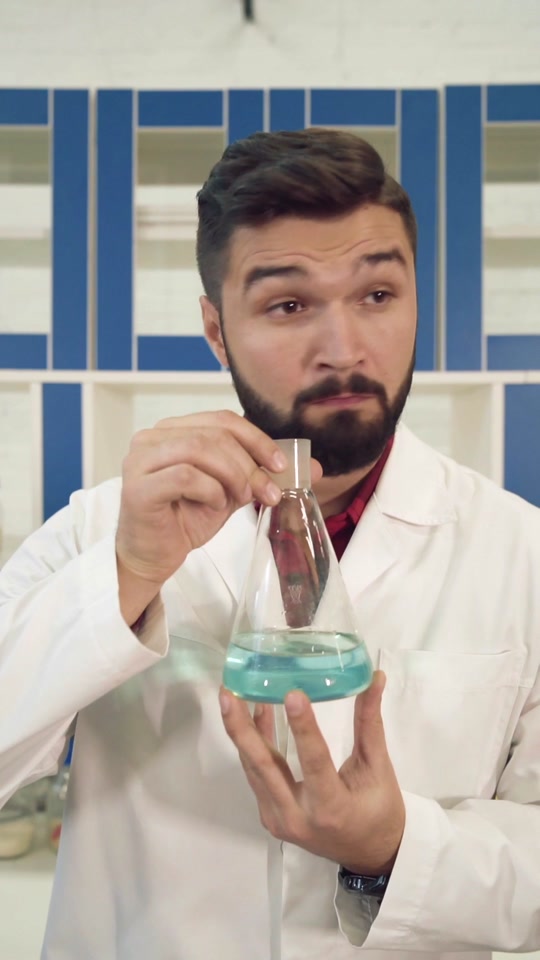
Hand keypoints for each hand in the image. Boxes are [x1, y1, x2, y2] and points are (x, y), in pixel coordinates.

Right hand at [116, 410, 321, 624]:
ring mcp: (141, 459)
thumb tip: (314, 469)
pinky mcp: (137, 486)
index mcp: (174, 429)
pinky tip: (213, 507)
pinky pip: (185, 476)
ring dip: (233, 475)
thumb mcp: (232, 492)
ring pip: (200, 449)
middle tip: (267, 492)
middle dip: (250, 463)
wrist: (153, 556)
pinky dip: (210, 491)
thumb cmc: (186, 519)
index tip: (281, 466)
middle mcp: (153, 437)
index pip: (222, 419)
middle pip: (214, 434)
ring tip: (241, 500)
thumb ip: (263, 475)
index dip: (256, 439)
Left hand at [220, 671, 404, 874]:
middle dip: (242, 728)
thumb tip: (374, 678)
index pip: (314, 762)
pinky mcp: (270, 816)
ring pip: (254, 769)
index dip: (303, 728)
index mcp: (332, 808)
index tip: (292, 694)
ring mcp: (278, 819)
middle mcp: (297, 817)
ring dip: (243, 731)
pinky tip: (255, 714)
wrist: (369, 853)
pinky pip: (257, 776)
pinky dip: (254, 745)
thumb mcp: (379, 767)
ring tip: (235, 695)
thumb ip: (370, 722)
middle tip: (229, 694)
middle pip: (264, 767)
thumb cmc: (380, 810)